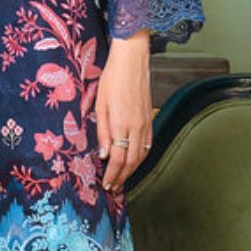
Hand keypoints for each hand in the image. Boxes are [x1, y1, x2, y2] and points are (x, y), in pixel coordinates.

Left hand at [95, 34, 153, 191]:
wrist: (132, 62)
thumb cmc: (112, 80)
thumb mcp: (100, 105)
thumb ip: (103, 132)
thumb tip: (105, 155)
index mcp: (122, 124)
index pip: (118, 159)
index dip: (113, 175)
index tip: (106, 184)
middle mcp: (137, 127)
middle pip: (132, 161)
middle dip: (122, 177)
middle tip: (113, 188)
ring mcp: (146, 123)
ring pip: (142, 155)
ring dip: (132, 170)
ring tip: (122, 179)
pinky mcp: (150, 119)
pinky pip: (148, 144)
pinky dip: (141, 157)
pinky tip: (134, 161)